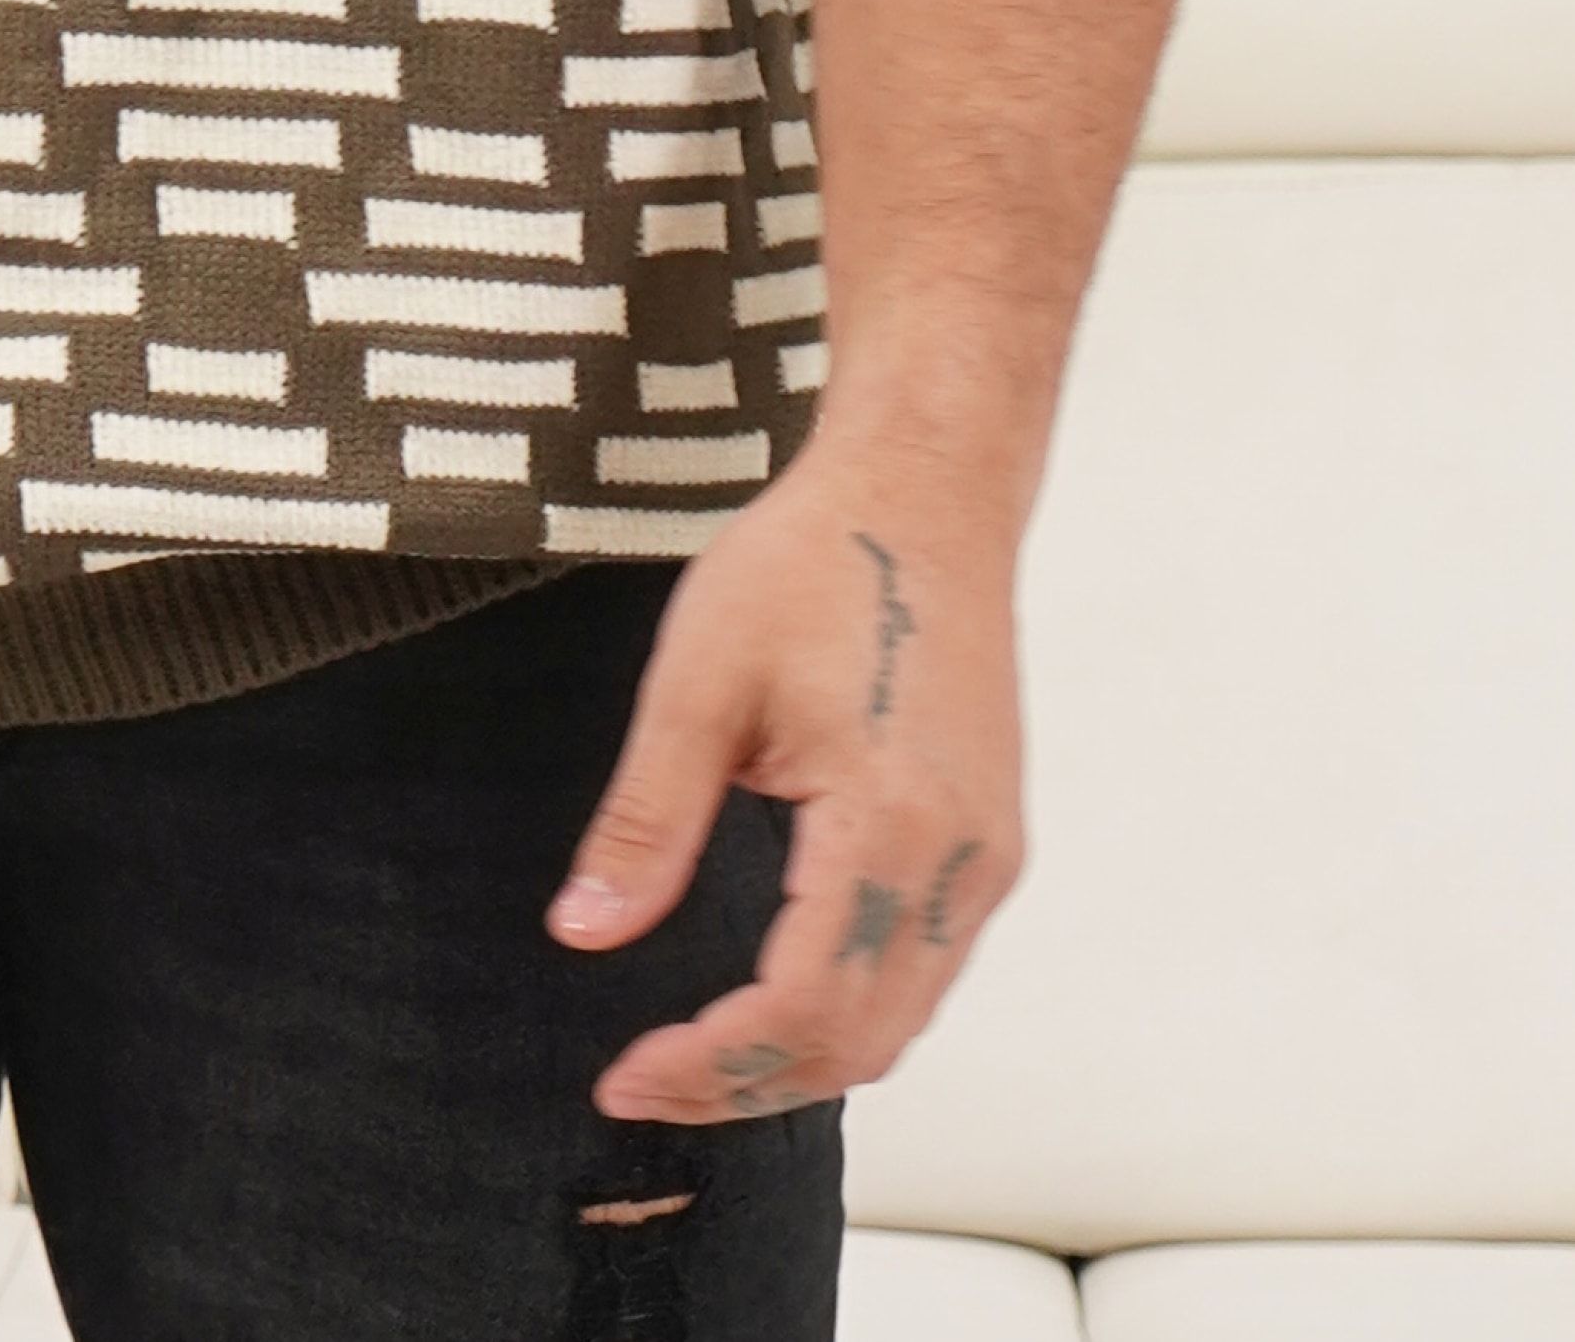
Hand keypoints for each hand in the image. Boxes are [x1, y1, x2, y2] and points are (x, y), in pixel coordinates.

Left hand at [545, 443, 1024, 1119]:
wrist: (926, 492)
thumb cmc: (814, 560)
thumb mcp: (700, 676)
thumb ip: (648, 817)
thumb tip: (584, 932)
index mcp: (891, 823)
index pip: (804, 1010)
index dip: (710, 1064)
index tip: (625, 1074)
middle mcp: (961, 862)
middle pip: (859, 1041)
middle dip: (746, 1082)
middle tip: (645, 1077)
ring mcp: (987, 858)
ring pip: (901, 1019)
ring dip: (799, 1056)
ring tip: (693, 1050)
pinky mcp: (990, 843)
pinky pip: (921, 969)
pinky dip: (848, 1008)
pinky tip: (771, 987)